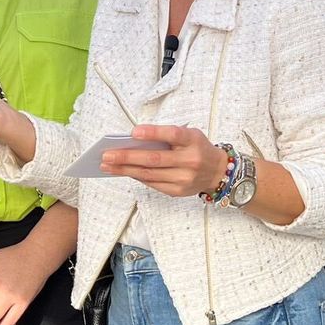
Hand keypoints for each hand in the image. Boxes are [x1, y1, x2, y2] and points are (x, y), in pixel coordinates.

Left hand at [102, 125, 225, 197]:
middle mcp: (190, 161)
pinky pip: (152, 183)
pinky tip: (123, 171)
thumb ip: (167, 136)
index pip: (173, 135)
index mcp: (193, 141)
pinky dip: (136, 176)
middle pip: (154, 159)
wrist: (217, 171)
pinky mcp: (178, 191)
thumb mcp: (189, 135)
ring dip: (125, 169)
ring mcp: (184, 178)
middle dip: (127, 157)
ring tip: (107, 165)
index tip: (133, 132)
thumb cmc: (197, 148)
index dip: (153, 133)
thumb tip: (135, 141)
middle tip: (106, 155)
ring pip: (149, 174)